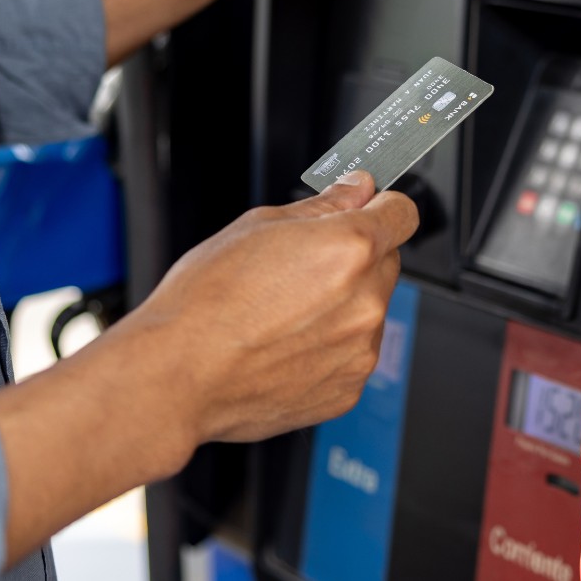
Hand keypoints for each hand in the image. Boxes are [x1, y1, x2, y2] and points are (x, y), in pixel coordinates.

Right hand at [0, 171, 418, 564]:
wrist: (177, 374)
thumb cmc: (204, 303)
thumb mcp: (256, 227)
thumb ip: (321, 207)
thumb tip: (355, 190)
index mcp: (349, 249)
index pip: (403, 213)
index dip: (382, 208)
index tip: (368, 212)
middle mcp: (365, 301)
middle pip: (386, 263)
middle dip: (356, 259)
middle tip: (302, 269)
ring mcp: (360, 351)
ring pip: (370, 312)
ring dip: (344, 306)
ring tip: (284, 313)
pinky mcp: (348, 390)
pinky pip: (353, 355)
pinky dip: (331, 348)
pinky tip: (286, 345)